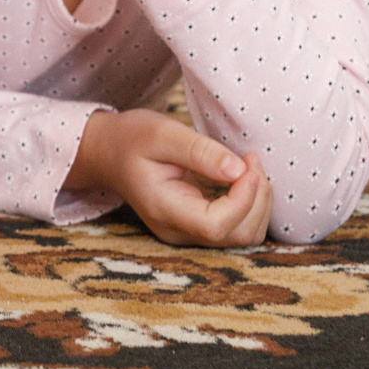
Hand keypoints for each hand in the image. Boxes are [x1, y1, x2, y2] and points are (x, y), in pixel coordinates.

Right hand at [71, 109, 271, 247]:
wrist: (109, 152)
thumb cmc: (132, 139)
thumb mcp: (161, 133)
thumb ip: (199, 151)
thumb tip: (239, 170)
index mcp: (164, 210)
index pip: (216, 225)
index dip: (244, 198)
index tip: (247, 162)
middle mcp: (177, 231)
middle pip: (238, 235)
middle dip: (258, 198)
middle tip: (250, 159)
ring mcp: (188, 233)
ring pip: (244, 235)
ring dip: (259, 202)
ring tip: (249, 166)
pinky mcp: (198, 228)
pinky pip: (238, 228)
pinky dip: (251, 204)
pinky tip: (242, 177)